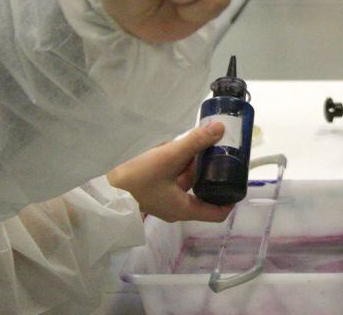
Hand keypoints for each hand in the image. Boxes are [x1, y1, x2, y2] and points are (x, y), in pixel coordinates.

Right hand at [107, 121, 232, 222]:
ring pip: (187, 182)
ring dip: (192, 165)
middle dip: (210, 172)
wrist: (104, 189)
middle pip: (202, 192)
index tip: (238, 181)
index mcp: (184, 209)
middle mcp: (176, 208)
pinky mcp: (153, 190)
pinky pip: (173, 178)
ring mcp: (163, 200)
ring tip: (199, 144)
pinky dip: (178, 164)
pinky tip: (175, 147)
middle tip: (220, 154)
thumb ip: (195, 142)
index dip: (230, 200)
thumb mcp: (169, 157)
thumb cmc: (138, 179)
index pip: (216, 214)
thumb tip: (220, 129)